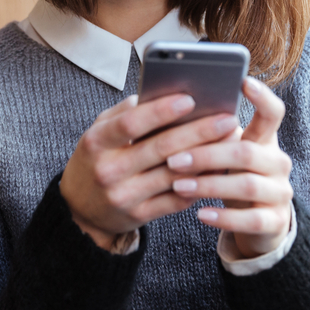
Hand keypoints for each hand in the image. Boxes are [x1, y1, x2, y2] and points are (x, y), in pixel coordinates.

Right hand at [60, 93, 239, 249]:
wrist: (79, 210)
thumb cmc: (95, 159)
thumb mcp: (97, 132)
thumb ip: (124, 113)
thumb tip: (159, 94)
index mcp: (96, 142)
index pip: (131, 124)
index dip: (161, 111)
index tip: (190, 99)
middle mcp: (108, 170)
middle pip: (160, 148)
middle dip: (198, 131)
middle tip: (226, 118)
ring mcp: (124, 196)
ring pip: (174, 175)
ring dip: (207, 157)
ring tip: (230, 141)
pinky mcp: (139, 215)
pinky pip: (176, 199)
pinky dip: (200, 182)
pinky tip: (219, 168)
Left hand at [167, 77, 292, 257]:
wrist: (254, 220)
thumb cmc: (229, 174)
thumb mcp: (223, 152)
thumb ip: (207, 133)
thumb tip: (169, 107)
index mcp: (265, 139)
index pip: (273, 112)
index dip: (261, 97)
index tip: (242, 81)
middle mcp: (278, 162)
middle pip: (247, 152)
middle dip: (207, 154)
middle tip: (173, 158)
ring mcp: (280, 192)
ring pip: (247, 185)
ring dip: (208, 184)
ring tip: (178, 184)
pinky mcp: (275, 221)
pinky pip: (251, 219)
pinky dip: (224, 216)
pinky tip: (200, 213)